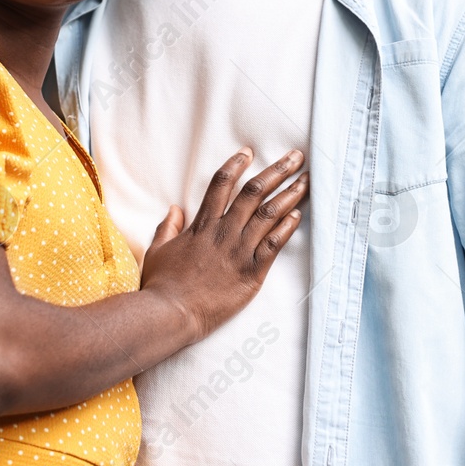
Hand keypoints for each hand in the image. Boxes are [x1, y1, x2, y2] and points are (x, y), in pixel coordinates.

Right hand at [140, 148, 307, 343]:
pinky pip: (274, 245)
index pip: (221, 184)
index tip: (249, 152)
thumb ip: (168, 227)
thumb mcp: (158, 250)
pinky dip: (287, 228)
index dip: (236, 165)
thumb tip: (174, 209)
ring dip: (290, 195)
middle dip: (277, 171)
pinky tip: (299, 215)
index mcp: (202, 224)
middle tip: (295, 157)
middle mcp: (224, 232)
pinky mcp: (251, 272)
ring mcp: (239, 251)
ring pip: (269, 214)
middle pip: (254, 192)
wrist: (171, 313)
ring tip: (306, 181)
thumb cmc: (162, 284)